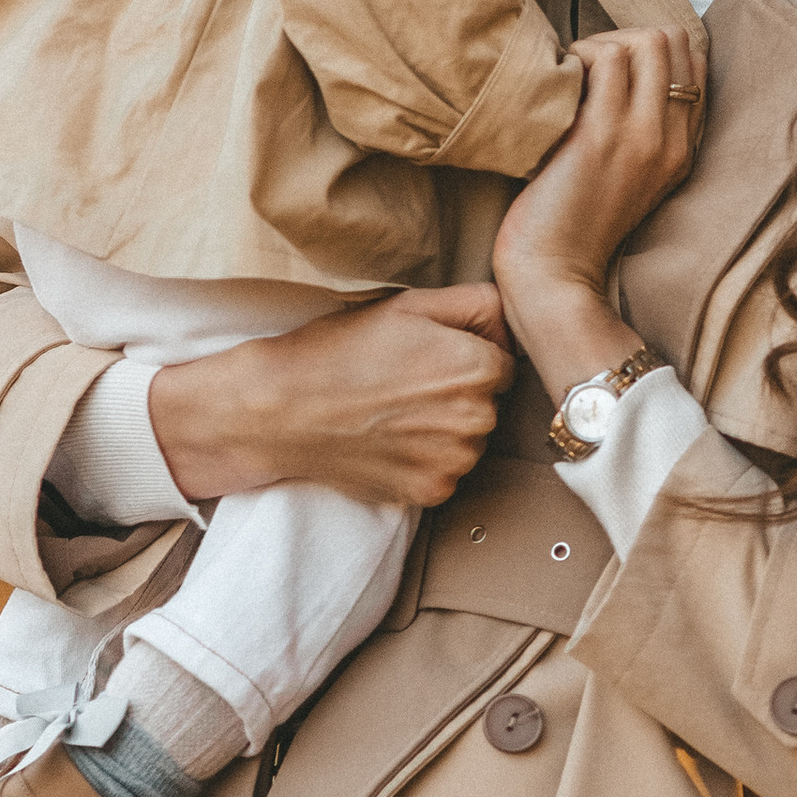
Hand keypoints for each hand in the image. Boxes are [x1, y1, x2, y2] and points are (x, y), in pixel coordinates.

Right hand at [149, 285, 511, 507]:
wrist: (284, 410)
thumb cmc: (342, 350)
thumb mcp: (410, 306)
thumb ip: (477, 304)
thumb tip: (512, 318)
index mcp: (476, 367)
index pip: (505, 362)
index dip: (469, 355)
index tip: (431, 356)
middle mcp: (476, 419)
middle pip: (489, 402)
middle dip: (460, 392)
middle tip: (407, 382)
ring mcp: (455, 461)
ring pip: (470, 440)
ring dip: (446, 429)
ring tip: (394, 411)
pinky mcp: (432, 492)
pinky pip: (447, 472)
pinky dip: (426, 459)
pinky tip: (390, 440)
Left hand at [493, 25, 704, 399]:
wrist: (554, 279)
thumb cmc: (572, 225)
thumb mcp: (624, 176)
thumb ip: (635, 131)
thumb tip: (611, 70)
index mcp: (683, 150)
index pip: (692, 62)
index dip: (646, 52)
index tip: (606, 76)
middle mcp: (673, 139)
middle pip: (674, 39)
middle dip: (625, 38)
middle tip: (586, 72)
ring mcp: (642, 136)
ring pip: (646, 39)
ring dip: (598, 45)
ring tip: (571, 83)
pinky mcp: (602, 135)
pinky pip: (605, 57)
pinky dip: (576, 58)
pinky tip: (555, 93)